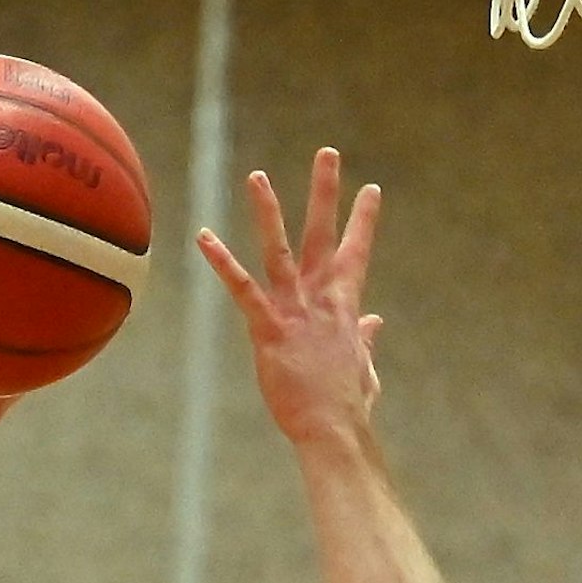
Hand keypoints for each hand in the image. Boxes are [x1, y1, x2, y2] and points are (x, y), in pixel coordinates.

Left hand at [196, 147, 384, 445]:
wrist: (334, 429)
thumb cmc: (346, 405)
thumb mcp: (363, 367)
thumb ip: (366, 340)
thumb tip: (376, 324)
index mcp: (344, 307)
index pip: (356, 253)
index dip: (363, 220)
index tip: (371, 189)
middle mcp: (321, 299)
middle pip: (323, 235)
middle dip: (326, 192)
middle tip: (328, 153)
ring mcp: (294, 311)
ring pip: (280, 250)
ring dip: (269, 211)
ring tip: (257, 175)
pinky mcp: (269, 329)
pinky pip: (242, 289)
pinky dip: (223, 262)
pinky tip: (205, 237)